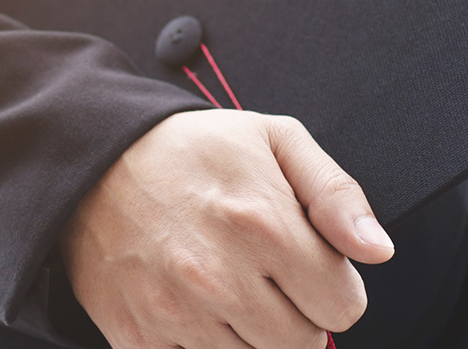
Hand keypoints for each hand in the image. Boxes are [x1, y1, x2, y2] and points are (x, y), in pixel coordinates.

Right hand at [60, 109, 394, 348]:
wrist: (90, 160)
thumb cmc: (190, 150)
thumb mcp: (275, 139)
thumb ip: (337, 195)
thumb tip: (377, 251)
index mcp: (264, 224)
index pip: (343, 308)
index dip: (331, 288)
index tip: (304, 267)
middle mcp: (221, 276)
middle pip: (301, 345)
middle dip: (296, 317)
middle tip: (267, 280)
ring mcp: (176, 312)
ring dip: (251, 336)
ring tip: (228, 291)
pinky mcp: (139, 337)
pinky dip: (203, 345)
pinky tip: (192, 308)